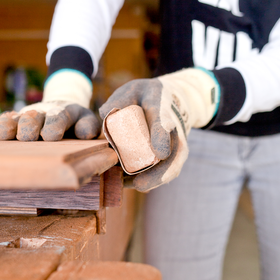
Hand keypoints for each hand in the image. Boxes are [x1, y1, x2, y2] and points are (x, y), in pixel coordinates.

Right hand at [0, 69, 98, 140]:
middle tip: (25, 137)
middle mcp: (41, 113)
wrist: (61, 106)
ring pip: (13, 118)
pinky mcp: (10, 120)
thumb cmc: (76, 122)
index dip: (53, 126)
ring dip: (6, 125)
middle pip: (33, 117)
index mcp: (63, 113)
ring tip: (1, 134)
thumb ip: (88, 126)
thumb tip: (84, 133)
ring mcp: (23, 116)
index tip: (50, 137)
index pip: (58, 118)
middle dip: (28, 126)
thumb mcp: (87, 121)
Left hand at [99, 68, 218, 191]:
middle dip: (158, 173)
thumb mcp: (132, 90)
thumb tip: (104, 116)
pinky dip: (150, 182)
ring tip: (128, 188)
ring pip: (171, 168)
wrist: (171, 100)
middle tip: (139, 185)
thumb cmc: (145, 96)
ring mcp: (176, 145)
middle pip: (174, 155)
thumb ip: (117, 101)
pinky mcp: (172, 156)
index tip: (160, 154)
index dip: (161, 138)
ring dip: (152, 181)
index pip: (163, 123)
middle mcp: (174, 130)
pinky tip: (130, 186)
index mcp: (162, 108)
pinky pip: (165, 173)